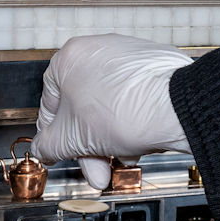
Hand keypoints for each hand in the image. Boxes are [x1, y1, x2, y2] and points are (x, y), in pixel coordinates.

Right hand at [31, 34, 193, 189]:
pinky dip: (134, 124)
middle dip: (89, 147)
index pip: (51, 104)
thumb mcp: (71, 140)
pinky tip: (140, 145)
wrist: (176, 108)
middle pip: (84, 109)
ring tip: (122, 160)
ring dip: (112, 141)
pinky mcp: (155, 68)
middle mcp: (98, 50)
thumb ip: (49, 145)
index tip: (59, 153)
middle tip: (96, 170)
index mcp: (69, 58)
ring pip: (110, 108)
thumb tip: (43, 149)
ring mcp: (129, 57)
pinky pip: (135, 101)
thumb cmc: (125, 112)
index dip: (55, 136)